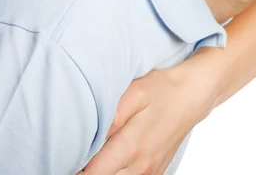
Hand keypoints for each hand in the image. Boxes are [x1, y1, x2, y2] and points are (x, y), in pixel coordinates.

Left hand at [77, 56, 218, 174]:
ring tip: (89, 156)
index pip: (90, 174)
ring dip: (100, 172)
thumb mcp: (133, 93)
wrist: (193, 94)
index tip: (62, 155)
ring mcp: (149, 173)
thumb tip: (85, 138)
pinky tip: (108, 160)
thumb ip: (109, 117)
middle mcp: (140, 167)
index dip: (73, 165)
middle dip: (84, 170)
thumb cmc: (162, 89)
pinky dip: (115, 173)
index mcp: (131, 147)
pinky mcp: (154, 173)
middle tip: (70, 154)